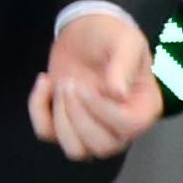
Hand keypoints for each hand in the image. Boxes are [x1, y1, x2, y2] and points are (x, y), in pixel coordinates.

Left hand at [30, 7, 163, 163]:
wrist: (85, 30)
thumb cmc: (112, 36)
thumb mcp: (125, 41)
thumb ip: (123, 64)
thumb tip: (117, 94)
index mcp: (144, 108)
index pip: (129, 127)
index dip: (103, 110)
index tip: (86, 85)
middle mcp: (122, 127)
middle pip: (102, 147)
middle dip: (79, 113)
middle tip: (71, 81)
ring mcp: (92, 128)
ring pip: (76, 151)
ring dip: (61, 119)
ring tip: (62, 84)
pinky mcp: (64, 122)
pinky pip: (47, 134)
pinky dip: (38, 110)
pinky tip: (45, 81)